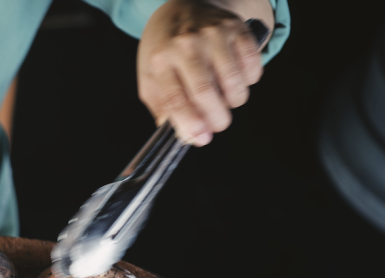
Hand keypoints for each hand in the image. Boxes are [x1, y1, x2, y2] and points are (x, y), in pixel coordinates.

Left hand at [137, 0, 272, 145]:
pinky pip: (252, 67)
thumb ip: (162, 108)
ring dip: (234, 101)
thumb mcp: (151, 77)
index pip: (176, 98)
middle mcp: (186, 44)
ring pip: (233, 82)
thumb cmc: (164, 49)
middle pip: (206, 93)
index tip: (201, 138)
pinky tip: (235, 79)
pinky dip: (248, 81)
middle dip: (216, 118)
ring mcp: (213, 34)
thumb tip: (185, 136)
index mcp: (160, 60)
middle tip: (218, 125)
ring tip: (225, 101)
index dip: (190, 123)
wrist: (182, 6)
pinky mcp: (237, 28)